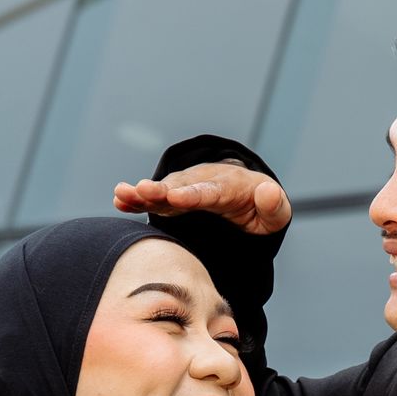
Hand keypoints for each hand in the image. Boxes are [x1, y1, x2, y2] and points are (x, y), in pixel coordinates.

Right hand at [113, 161, 291, 234]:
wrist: (248, 197)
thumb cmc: (263, 210)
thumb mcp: (276, 213)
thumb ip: (274, 206)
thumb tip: (268, 192)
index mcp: (231, 186)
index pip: (211, 191)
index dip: (194, 194)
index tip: (177, 198)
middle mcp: (205, 182)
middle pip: (182, 187)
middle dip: (161, 190)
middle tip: (142, 190)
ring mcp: (188, 187)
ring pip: (164, 190)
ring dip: (143, 193)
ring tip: (122, 194)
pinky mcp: (176, 197)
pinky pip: (156, 198)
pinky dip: (138, 199)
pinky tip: (120, 199)